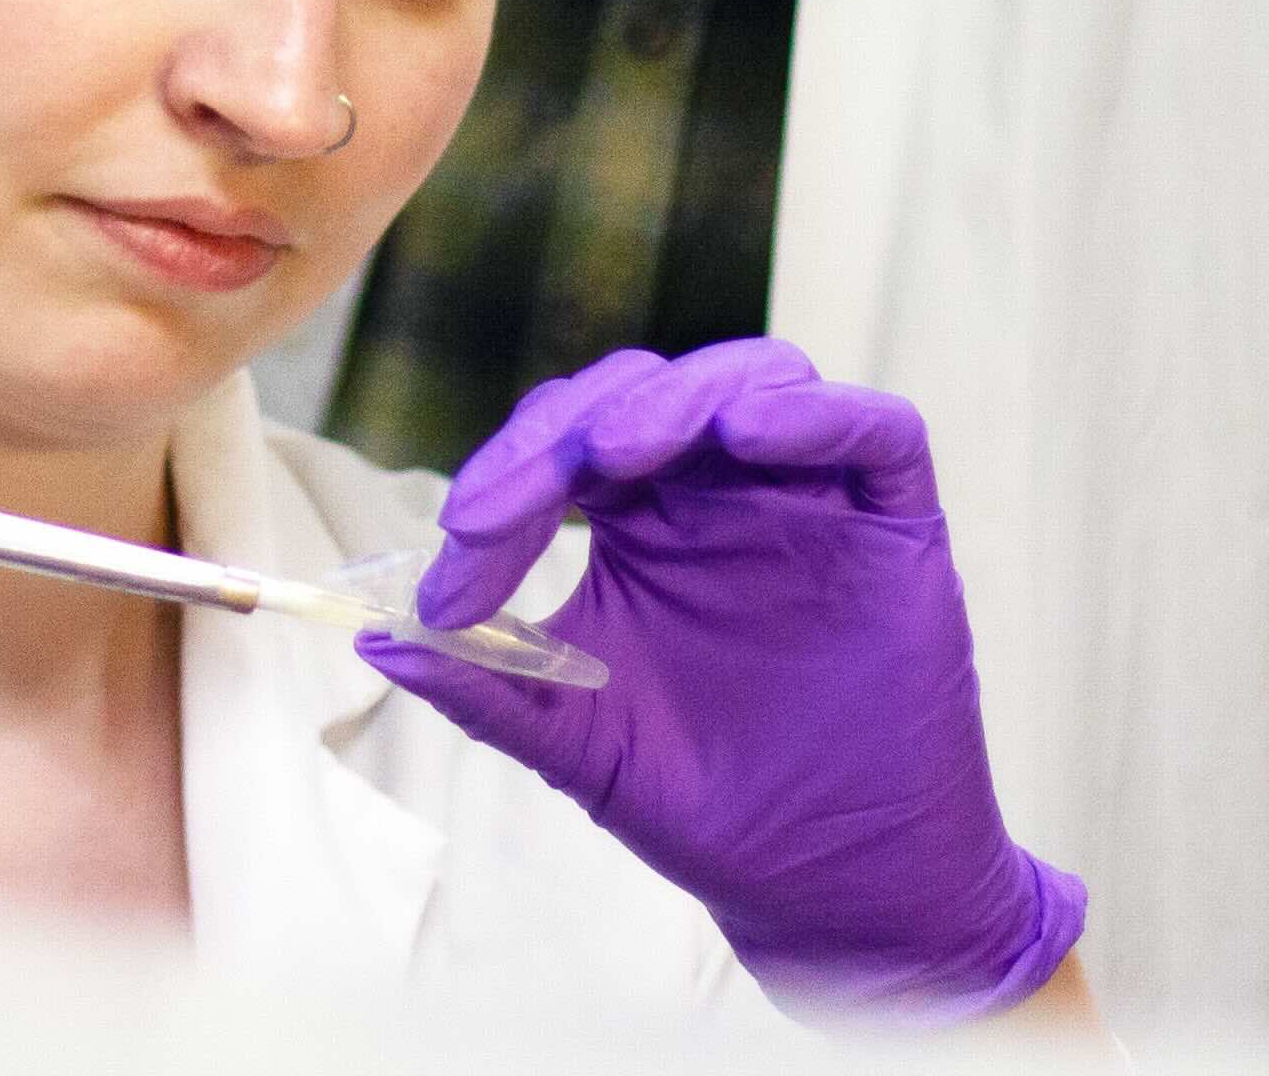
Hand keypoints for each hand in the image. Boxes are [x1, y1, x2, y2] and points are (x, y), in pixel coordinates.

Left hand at [361, 341, 1082, 1016]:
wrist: (832, 892)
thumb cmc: (708, 806)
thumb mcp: (579, 742)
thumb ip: (486, 684)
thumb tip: (372, 638)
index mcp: (644, 520)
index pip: (566, 443)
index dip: (505, 474)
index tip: (455, 550)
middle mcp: (726, 489)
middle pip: (649, 390)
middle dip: (569, 426)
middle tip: (510, 504)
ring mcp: (813, 498)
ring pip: (755, 376)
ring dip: (678, 397)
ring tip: (613, 450)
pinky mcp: (896, 524)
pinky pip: (875, 430)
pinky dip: (813, 416)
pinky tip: (749, 433)